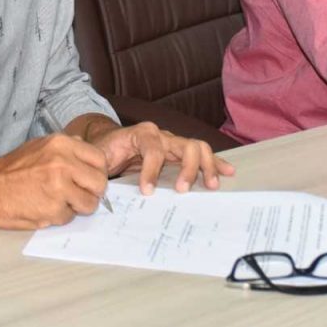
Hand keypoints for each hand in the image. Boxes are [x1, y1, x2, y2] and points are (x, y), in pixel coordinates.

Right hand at [0, 134, 108, 228]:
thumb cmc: (11, 169)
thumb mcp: (41, 146)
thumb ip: (67, 149)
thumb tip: (89, 156)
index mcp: (62, 144)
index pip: (100, 159)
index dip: (97, 172)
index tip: (89, 180)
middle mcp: (63, 163)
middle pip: (100, 183)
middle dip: (92, 192)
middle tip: (79, 195)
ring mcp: (59, 187)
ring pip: (89, 204)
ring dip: (77, 207)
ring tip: (58, 202)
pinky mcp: (52, 210)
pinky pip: (69, 217)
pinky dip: (59, 216)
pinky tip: (44, 208)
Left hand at [88, 121, 235, 194]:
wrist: (109, 140)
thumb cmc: (104, 150)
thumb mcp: (98, 156)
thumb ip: (100, 166)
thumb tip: (101, 185)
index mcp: (141, 134)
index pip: (153, 149)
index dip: (151, 170)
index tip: (147, 192)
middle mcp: (161, 135)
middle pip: (184, 144)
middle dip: (187, 168)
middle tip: (183, 190)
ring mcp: (173, 143)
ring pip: (197, 148)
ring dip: (207, 166)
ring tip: (212, 185)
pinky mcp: (179, 153)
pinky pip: (201, 155)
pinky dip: (215, 163)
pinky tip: (228, 172)